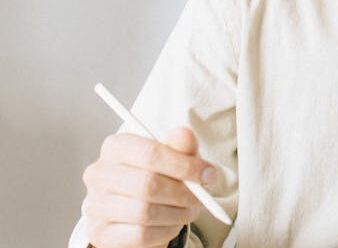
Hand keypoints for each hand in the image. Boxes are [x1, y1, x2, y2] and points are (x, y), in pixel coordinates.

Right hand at [81, 127, 215, 247]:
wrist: (138, 208)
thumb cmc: (157, 175)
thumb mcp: (173, 156)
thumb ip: (181, 145)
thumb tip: (185, 135)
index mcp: (115, 146)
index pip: (151, 153)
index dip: (184, 165)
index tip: (208, 174)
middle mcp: (99, 174)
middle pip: (148, 185)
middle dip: (183, 193)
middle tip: (201, 197)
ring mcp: (95, 205)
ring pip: (144, 212)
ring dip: (177, 214)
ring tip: (189, 210)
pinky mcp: (100, 233)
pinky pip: (140, 235)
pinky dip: (165, 231)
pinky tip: (173, 223)